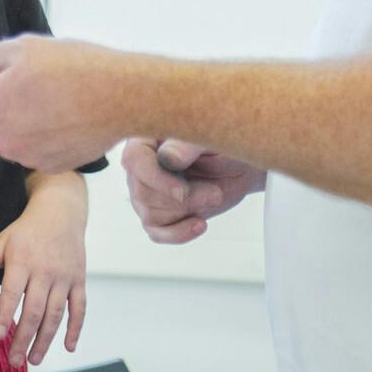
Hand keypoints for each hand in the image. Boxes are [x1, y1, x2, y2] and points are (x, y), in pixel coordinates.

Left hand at [0, 35, 121, 171]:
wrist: (122, 96)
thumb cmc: (75, 67)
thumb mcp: (23, 48)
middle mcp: (3, 140)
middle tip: (6, 82)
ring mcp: (26, 157)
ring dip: (4, 121)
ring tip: (35, 97)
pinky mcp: (48, 165)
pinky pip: (25, 151)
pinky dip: (30, 135)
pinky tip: (52, 115)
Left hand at [0, 176, 87, 368]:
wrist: (62, 212)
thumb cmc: (28, 230)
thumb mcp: (4, 240)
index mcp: (23, 261)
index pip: (12, 292)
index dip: (5, 314)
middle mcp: (45, 271)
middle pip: (34, 310)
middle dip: (23, 338)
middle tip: (13, 361)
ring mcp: (64, 277)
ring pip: (56, 314)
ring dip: (46, 339)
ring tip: (35, 360)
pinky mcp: (79, 280)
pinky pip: (79, 308)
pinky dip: (76, 328)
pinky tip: (68, 347)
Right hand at [121, 139, 263, 243]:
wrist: (238, 165)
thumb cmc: (222, 145)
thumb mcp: (211, 140)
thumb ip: (188, 146)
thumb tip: (167, 158)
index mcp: (147, 138)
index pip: (134, 159)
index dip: (156, 179)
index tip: (183, 191)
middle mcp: (141, 166)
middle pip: (143, 193)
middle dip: (183, 199)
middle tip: (215, 193)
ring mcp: (147, 192)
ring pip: (151, 215)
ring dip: (188, 211)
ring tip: (214, 197)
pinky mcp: (158, 214)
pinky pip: (157, 232)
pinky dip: (178, 233)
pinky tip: (200, 224)